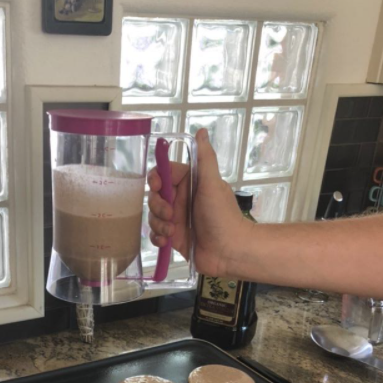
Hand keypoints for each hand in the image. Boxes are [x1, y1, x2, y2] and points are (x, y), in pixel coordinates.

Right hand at [147, 128, 250, 276]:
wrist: (229, 251)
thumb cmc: (223, 216)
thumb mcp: (213, 184)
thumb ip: (204, 159)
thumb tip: (201, 131)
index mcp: (189, 184)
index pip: (163, 174)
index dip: (156, 179)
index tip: (159, 187)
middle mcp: (181, 200)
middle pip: (154, 196)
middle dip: (157, 206)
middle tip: (171, 215)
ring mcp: (176, 219)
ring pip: (153, 216)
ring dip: (158, 224)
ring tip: (172, 232)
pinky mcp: (173, 237)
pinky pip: (155, 234)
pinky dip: (157, 237)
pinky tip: (166, 241)